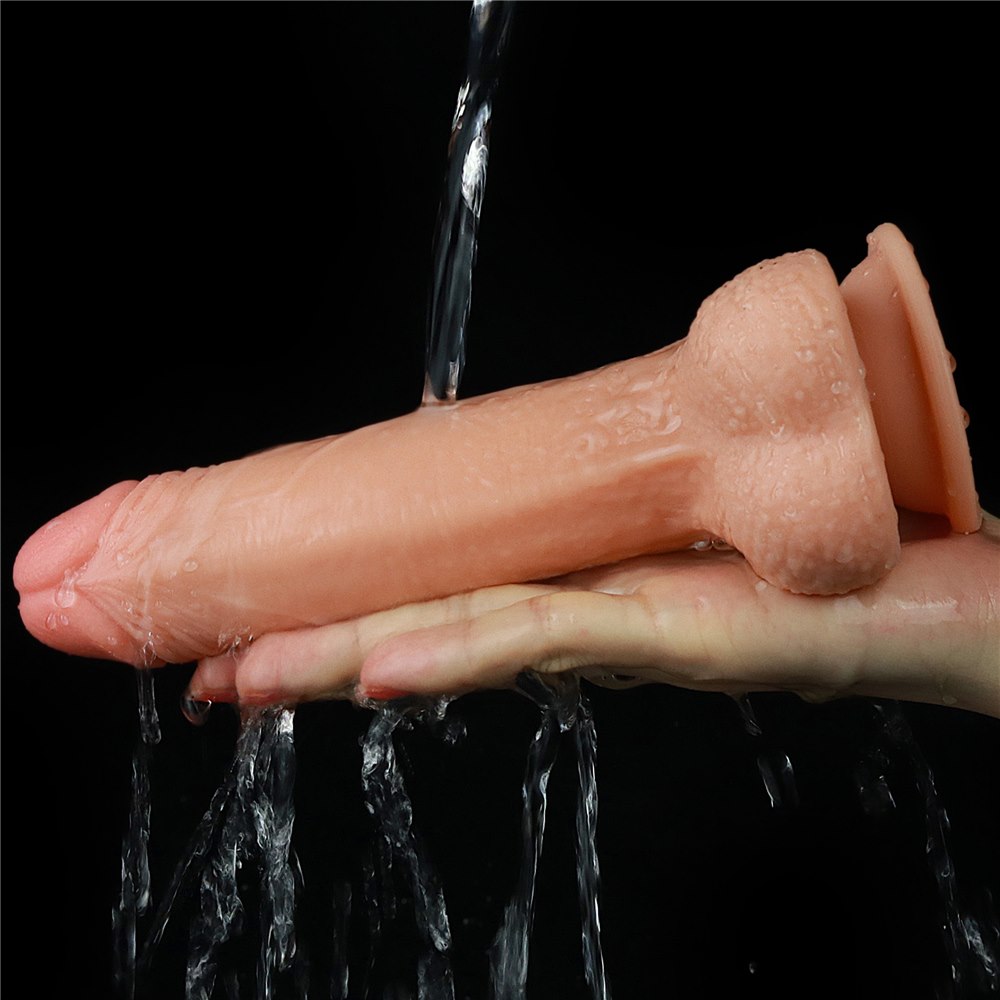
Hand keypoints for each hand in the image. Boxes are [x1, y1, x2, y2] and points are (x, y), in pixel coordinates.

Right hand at [191, 510, 999, 718]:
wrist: (990, 589)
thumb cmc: (859, 542)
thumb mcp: (712, 506)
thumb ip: (631, 500)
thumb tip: (554, 458)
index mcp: (612, 585)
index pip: (457, 600)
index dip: (357, 616)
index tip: (269, 633)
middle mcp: (615, 617)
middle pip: (445, 631)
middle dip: (326, 650)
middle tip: (219, 672)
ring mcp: (652, 629)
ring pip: (482, 641)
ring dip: (362, 658)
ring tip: (257, 677)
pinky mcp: (704, 628)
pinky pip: (567, 634)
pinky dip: (471, 651)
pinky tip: (386, 669)